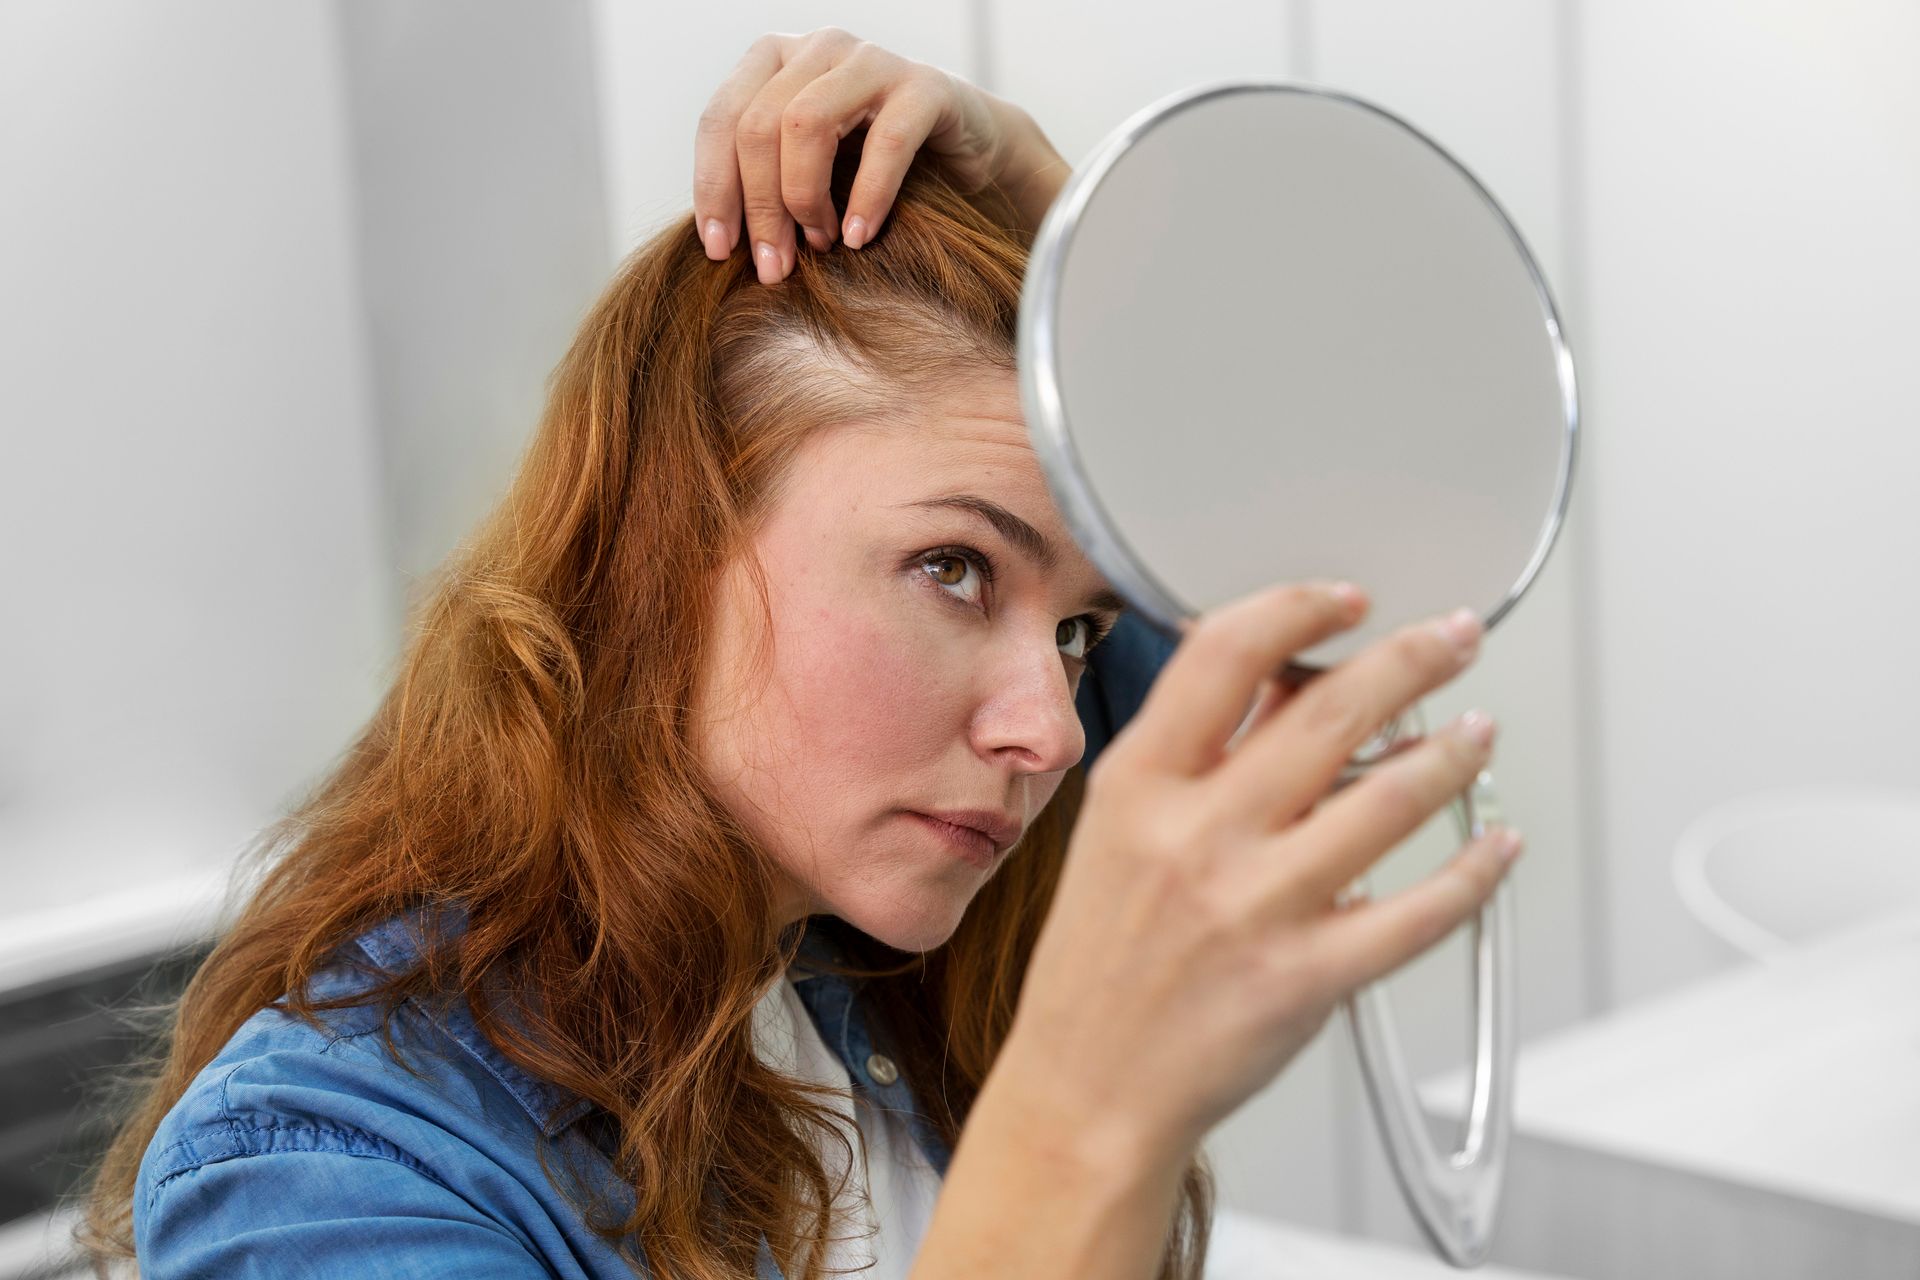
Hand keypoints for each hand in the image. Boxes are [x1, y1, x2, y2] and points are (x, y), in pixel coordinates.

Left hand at [692, 27, 1065, 284]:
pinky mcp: (925, 87)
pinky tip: (857, 237)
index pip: (721, 119)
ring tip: (820, 245)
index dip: (714, 187)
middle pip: (759, 124)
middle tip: (775, 266)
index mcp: (774, 59)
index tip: (719, 250)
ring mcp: (871, 60)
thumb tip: (717, 244)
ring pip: (806, 123)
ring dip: (804, 197)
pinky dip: (867, 197)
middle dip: (760, 206)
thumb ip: (761, 182)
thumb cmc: (872, 165)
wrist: (966, 150)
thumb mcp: (807, 166)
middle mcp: (818, 49)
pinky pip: (885, 143)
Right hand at [999, 583, 1521, 1162]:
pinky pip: (1420, 910)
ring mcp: (1257, 906)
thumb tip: (1284, 681)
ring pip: (1391, 800)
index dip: (1300, 609)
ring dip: (1453, 752)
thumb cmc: (1101, 965)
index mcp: (1139, 787)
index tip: (1347, 599)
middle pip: (1330, 711)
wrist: (1090, 1089)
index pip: (1225, 655)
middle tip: (1454, 637)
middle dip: (1414, 658)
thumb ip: (1197, 757)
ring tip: (1477, 731)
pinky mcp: (1308, 976)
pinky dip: (1474, 869)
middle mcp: (1198, 836)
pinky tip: (1493, 841)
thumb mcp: (1117, 833)